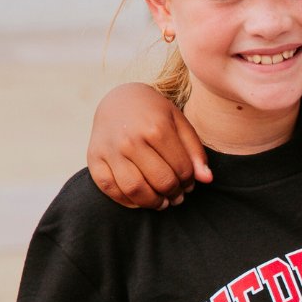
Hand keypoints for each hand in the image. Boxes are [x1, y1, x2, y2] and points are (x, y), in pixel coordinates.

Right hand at [86, 83, 210, 209]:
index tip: (189, 183)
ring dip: (153, 203)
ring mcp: (110, 150)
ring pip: (135, 190)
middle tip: (178, 195)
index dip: (189, 181)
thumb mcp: (179, 123)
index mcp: (155, 128)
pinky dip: (127, 201)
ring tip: (162, 202)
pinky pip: (110, 189)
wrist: (119, 99)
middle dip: (174, 194)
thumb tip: (207, 180)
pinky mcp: (94, 158)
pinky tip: (140, 199)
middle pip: (161, 182)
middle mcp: (130, 140)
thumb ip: (195, 152)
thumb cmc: (155, 114)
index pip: (181, 170)